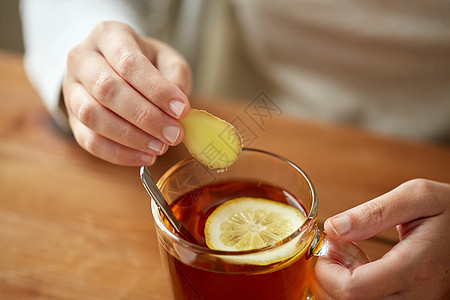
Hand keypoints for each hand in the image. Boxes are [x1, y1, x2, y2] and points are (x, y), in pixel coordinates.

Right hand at [62, 21, 191, 165]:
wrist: (116, 69)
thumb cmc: (146, 64)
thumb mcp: (167, 61)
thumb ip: (176, 78)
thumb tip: (178, 110)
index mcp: (109, 36)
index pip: (129, 62)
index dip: (157, 89)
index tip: (182, 110)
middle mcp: (82, 59)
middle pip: (107, 89)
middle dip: (145, 117)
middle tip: (174, 134)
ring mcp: (71, 89)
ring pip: (92, 115)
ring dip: (130, 137)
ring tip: (161, 147)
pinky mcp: (71, 118)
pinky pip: (88, 140)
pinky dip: (118, 153)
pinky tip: (145, 157)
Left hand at [311, 179, 449, 298]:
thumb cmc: (448, 209)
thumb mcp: (416, 196)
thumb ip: (373, 212)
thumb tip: (334, 228)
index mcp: (414, 268)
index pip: (354, 290)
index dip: (328, 272)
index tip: (329, 245)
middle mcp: (414, 294)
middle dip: (328, 279)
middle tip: (333, 249)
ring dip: (338, 286)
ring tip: (344, 256)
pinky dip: (352, 291)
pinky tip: (356, 267)